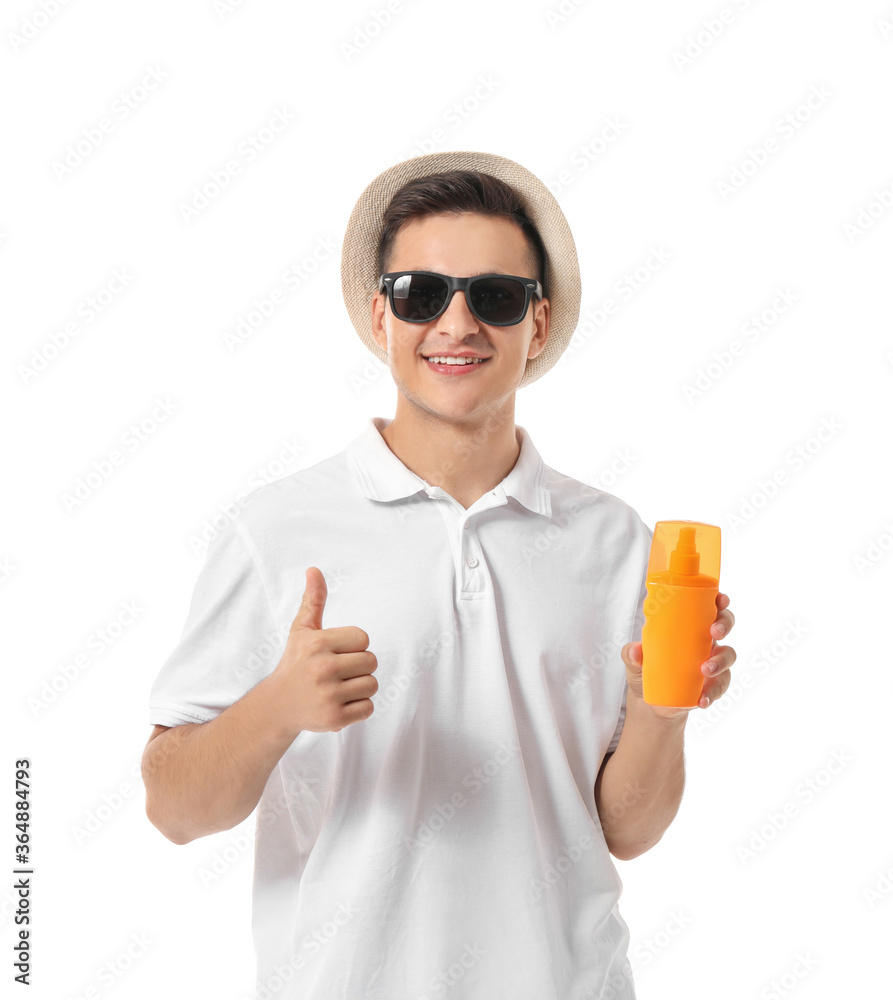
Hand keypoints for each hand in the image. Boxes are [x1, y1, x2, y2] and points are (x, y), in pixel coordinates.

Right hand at [271, 567, 378, 734]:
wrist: (278, 706)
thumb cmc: (296, 662)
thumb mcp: (302, 630)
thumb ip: (313, 600)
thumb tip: (314, 569)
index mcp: (317, 643)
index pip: (364, 639)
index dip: (353, 646)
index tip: (336, 653)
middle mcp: (322, 669)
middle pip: (371, 662)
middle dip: (359, 667)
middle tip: (337, 673)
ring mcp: (328, 696)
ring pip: (372, 685)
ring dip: (360, 688)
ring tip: (338, 688)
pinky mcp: (334, 719)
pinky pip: (368, 708)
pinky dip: (358, 708)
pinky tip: (339, 704)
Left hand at [621, 591, 736, 720]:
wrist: (650, 702)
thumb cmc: (645, 670)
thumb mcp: (634, 661)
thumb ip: (632, 655)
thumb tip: (635, 651)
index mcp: (689, 626)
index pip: (708, 607)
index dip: (719, 601)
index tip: (720, 600)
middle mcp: (704, 641)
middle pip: (725, 625)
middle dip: (724, 625)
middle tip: (714, 632)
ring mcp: (712, 662)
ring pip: (728, 655)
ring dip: (720, 661)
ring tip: (704, 670)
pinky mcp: (713, 684)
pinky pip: (721, 685)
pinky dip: (713, 692)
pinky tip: (702, 699)